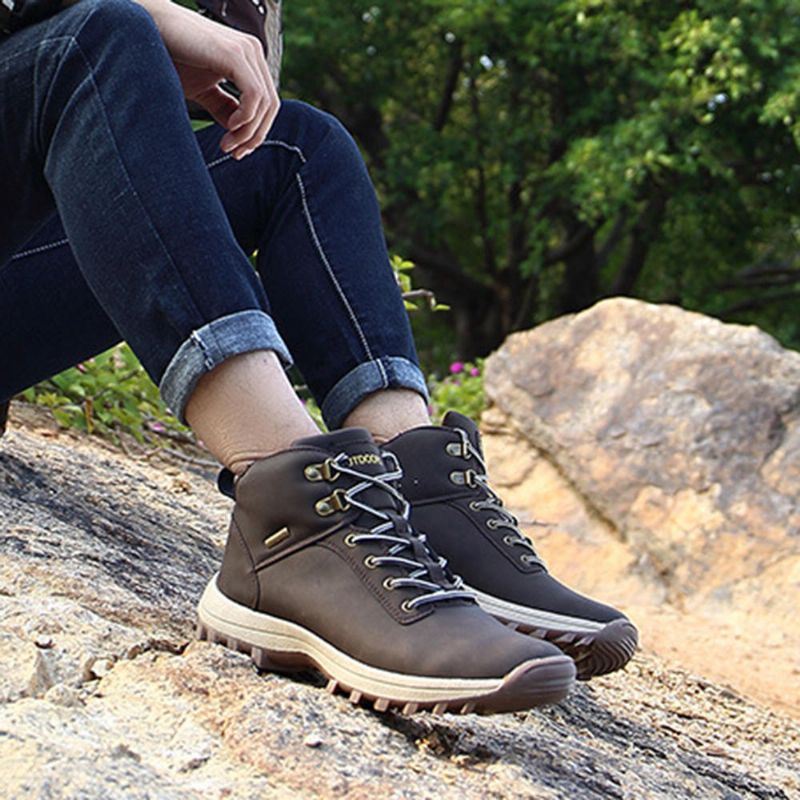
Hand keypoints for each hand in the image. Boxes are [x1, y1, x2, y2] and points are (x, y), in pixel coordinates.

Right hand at [137, 0, 279, 159]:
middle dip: (254, 136)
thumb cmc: (173, 56)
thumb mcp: (204, 90)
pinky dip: (246, 117)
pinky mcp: (235, 54)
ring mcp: (247, 51)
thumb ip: (224, 108)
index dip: (257, 132)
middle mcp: (253, 52)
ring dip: (248, 132)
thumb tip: (238, 132)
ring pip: (265, 103)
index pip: (267, 103)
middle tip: (235, 153)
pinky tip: (229, 127)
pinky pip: (254, 95)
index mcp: (250, 60)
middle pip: (271, 106)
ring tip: (227, 144)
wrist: (149, 28)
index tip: (238, 151)